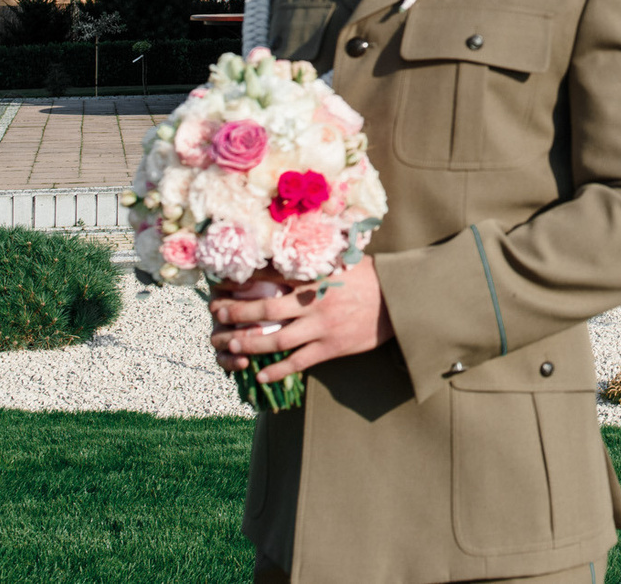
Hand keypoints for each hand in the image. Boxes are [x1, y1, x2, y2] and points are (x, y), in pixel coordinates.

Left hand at [210, 258, 393, 382]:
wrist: (402, 300)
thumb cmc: (372, 277)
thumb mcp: (345, 259)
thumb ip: (317, 258)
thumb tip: (292, 246)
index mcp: (316, 277)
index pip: (271, 277)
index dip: (244, 282)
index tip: (223, 284)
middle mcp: (316, 302)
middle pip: (266, 311)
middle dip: (237, 314)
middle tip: (217, 315)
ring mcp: (323, 327)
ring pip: (277, 340)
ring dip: (250, 344)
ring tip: (231, 345)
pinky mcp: (333, 347)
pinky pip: (299, 362)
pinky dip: (278, 370)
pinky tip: (261, 375)